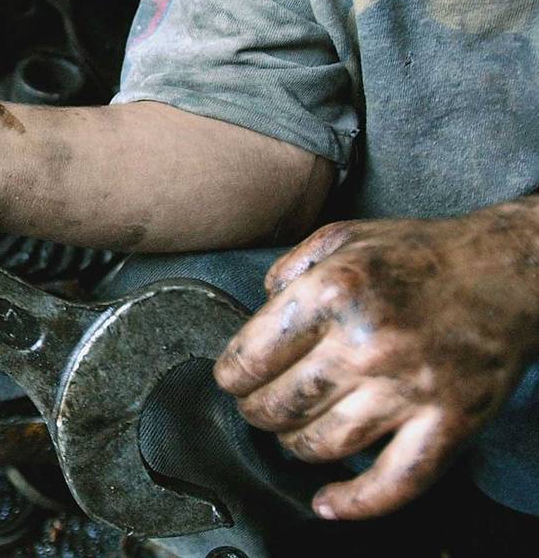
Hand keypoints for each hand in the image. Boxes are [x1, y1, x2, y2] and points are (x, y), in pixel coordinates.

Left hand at [214, 204, 538, 519]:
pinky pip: (394, 481)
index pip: (251, 357)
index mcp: (333, 292)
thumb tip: (257, 315)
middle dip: (256, 410)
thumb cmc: (422, 256)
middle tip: (259, 404)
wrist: (509, 273)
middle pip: (279, 405)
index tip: (233, 379)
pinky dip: (356, 502)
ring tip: (292, 431)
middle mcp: (367, 342)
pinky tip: (328, 501)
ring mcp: (410, 388)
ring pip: (321, 444)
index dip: (231, 375)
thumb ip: (288, 270)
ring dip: (293, 445)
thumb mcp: (342, 238)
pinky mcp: (449, 422)